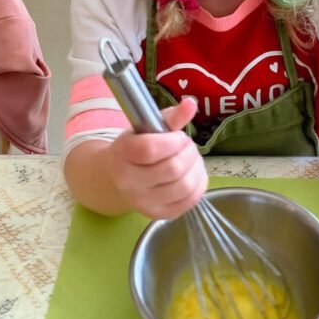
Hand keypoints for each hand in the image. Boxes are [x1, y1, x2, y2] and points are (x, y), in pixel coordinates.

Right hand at [108, 97, 206, 219]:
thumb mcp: (147, 128)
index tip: (177, 136)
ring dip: (196, 167)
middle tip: (186, 146)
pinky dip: (199, 183)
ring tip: (190, 158)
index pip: (151, 149)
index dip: (173, 140)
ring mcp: (143, 203)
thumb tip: (191, 104)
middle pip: (173, 168)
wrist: (119, 179)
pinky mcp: (159, 214)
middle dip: (188, 152)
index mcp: (121, 155)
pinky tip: (192, 173)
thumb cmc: (136, 149)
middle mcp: (128, 183)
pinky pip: (190, 200)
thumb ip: (170, 116)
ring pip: (185, 185)